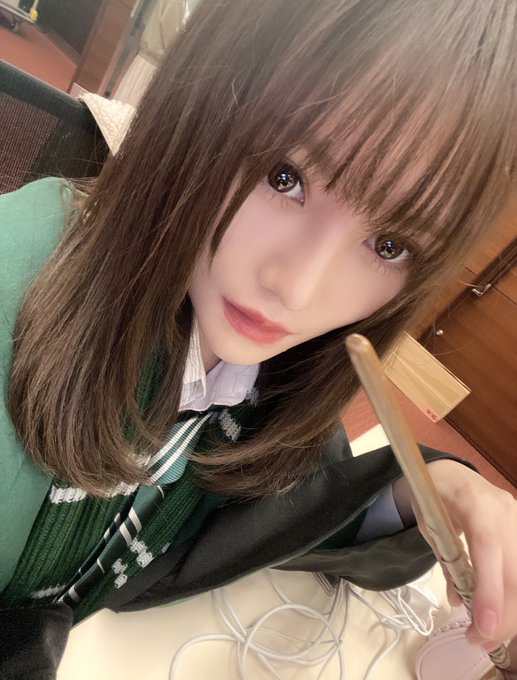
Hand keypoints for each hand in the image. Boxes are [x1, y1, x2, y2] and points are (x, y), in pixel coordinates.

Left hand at [394, 460, 516, 655]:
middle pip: (515, 573)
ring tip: (487, 634)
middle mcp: (505, 510)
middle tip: (478, 641)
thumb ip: (445, 561)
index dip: (490, 591)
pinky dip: (513, 595)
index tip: (483, 627)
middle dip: (500, 616)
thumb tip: (459, 603)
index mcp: (474, 503)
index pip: (487, 549)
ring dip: (510, 613)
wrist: (450, 471)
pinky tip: (501, 613)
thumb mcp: (428, 524)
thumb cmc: (433, 494)